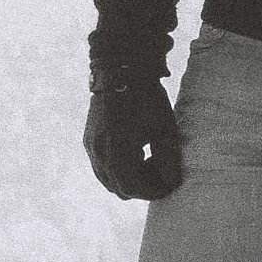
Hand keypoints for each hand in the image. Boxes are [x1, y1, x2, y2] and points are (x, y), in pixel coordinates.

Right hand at [84, 69, 182, 199]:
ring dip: (129, 180)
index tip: (170, 185)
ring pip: (109, 181)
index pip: (134, 187)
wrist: (121, 70)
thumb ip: (169, 160)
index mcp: (117, 149)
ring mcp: (91, 147)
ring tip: (149, 161)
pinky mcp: (88, 140)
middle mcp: (99, 152)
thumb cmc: (147, 98)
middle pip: (120, 189)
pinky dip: (118, 170)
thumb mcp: (164, 129)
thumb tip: (173, 184)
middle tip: (161, 173)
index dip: (154, 191)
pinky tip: (136, 153)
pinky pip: (102, 168)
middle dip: (142, 187)